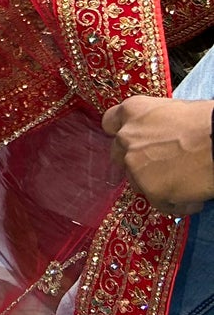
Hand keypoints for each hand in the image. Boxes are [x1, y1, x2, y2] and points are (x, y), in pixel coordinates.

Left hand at [103, 93, 213, 213]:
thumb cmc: (206, 122)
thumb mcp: (173, 111)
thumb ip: (154, 124)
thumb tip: (158, 137)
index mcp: (132, 111)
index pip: (110, 123)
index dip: (122, 133)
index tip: (131, 142)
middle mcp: (126, 138)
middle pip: (120, 156)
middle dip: (137, 163)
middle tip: (162, 167)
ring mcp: (135, 166)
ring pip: (138, 182)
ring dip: (156, 185)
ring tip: (186, 183)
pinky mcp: (150, 190)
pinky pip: (160, 203)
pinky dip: (176, 203)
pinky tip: (194, 197)